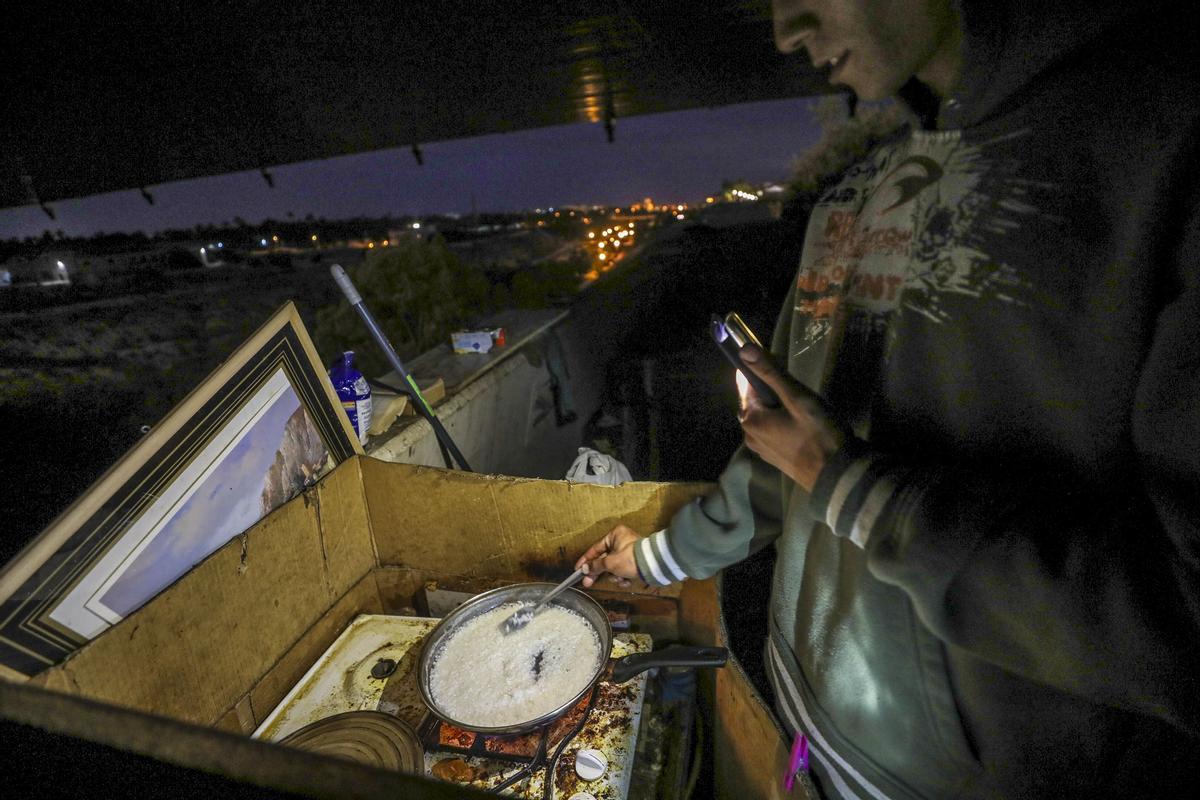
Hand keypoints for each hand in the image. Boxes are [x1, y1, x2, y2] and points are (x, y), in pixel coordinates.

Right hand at [574, 524, 642, 587]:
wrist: (653, 565)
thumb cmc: (631, 559)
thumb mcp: (610, 563)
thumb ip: (596, 566)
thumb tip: (585, 569)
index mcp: (614, 535)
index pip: (595, 548)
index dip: (585, 560)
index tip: (578, 570)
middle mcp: (621, 541)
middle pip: (604, 559)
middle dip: (599, 572)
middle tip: (588, 583)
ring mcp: (628, 552)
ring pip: (613, 567)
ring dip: (615, 576)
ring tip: (619, 579)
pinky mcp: (634, 562)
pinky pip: (623, 570)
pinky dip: (623, 577)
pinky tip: (627, 581)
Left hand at [738, 345, 844, 491]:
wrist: (838, 475)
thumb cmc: (819, 433)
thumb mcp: (796, 398)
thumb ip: (770, 373)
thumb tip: (743, 349)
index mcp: (750, 420)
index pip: (746, 385)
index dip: (760, 370)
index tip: (778, 361)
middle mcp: (749, 435)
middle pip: (755, 402)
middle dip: (771, 389)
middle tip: (797, 386)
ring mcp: (761, 449)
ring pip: (765, 417)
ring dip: (778, 406)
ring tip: (802, 403)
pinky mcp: (775, 458)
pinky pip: (772, 431)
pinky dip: (781, 421)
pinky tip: (801, 422)